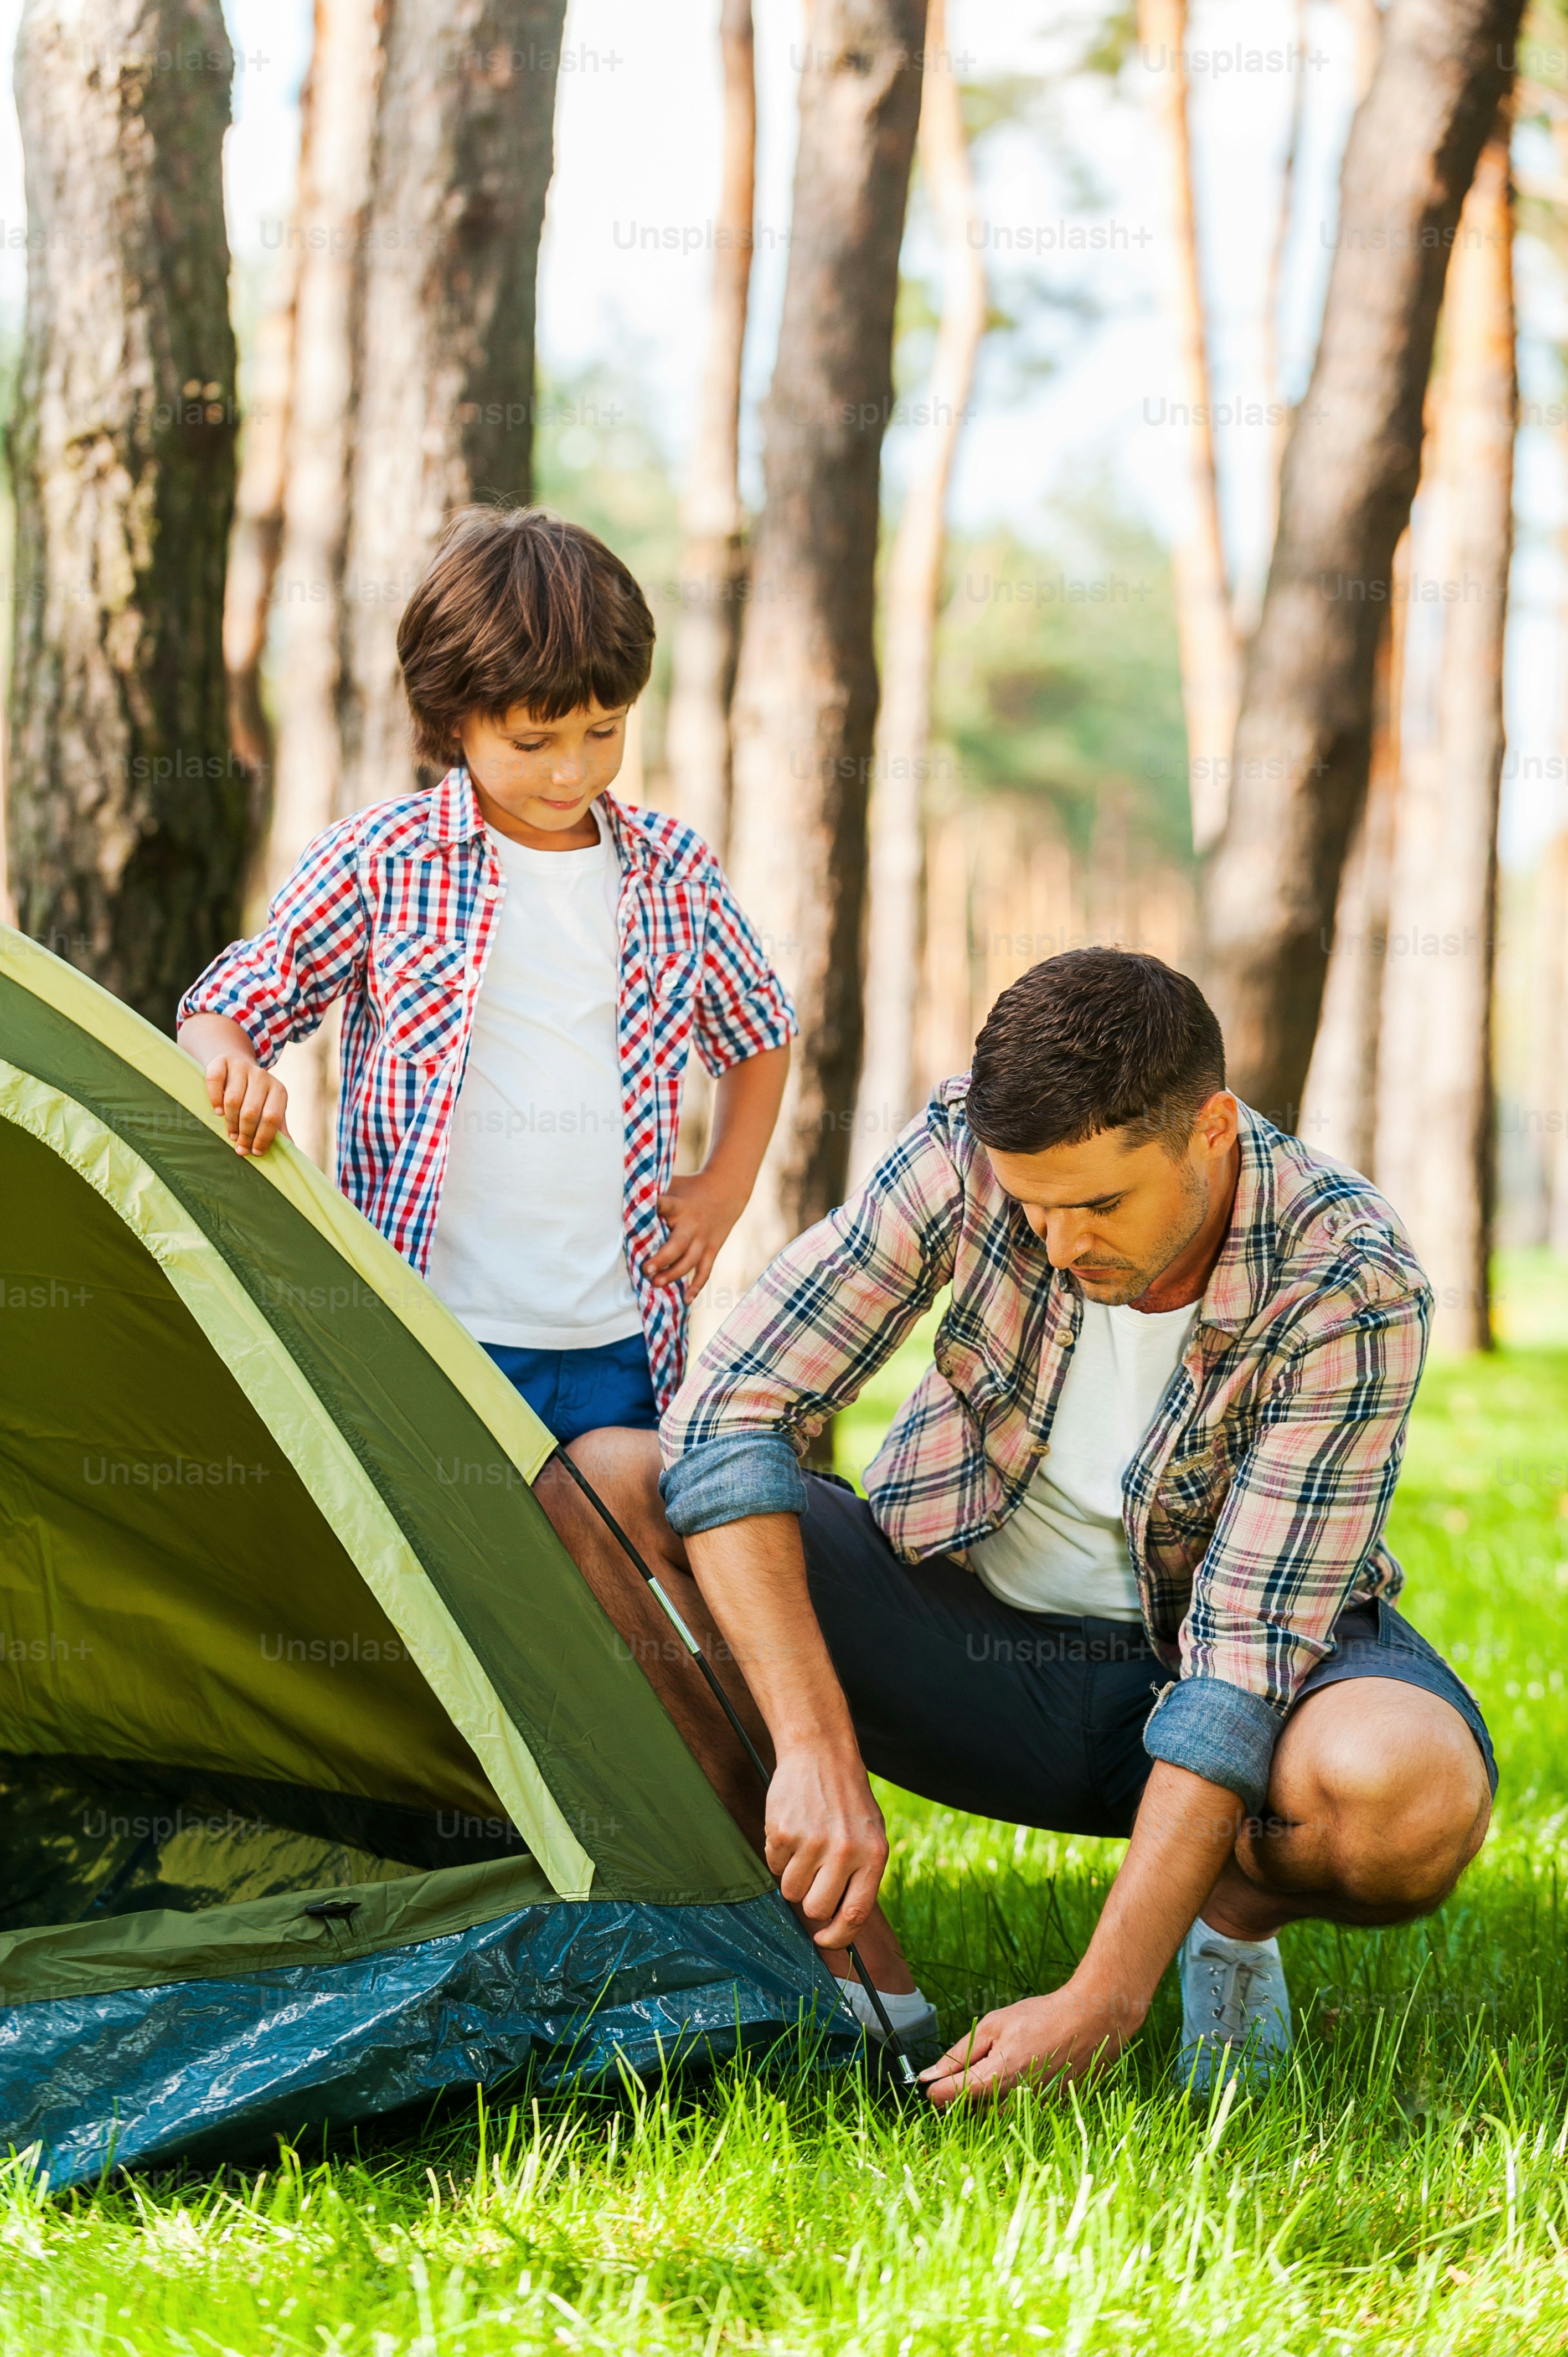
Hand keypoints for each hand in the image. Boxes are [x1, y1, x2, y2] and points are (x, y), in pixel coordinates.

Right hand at [204, 1052, 289, 1155]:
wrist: (238, 1068)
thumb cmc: (256, 1097)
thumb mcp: (271, 1109)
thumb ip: (279, 1129)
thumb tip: (290, 1153)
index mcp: (278, 1090)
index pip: (272, 1117)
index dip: (263, 1137)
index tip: (255, 1152)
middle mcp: (262, 1076)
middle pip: (251, 1111)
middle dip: (245, 1134)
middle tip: (240, 1148)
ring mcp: (242, 1067)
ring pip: (233, 1099)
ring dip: (230, 1121)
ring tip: (231, 1134)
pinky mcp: (222, 1062)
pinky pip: (215, 1081)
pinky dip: (214, 1098)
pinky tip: (217, 1111)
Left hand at [651, 1170, 744, 1295]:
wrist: (726, 1191)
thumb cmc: (689, 1189)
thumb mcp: (673, 1184)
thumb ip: (653, 1190)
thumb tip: (622, 1192)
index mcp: (678, 1205)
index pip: (664, 1205)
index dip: (654, 1208)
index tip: (640, 1213)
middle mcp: (692, 1223)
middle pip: (678, 1244)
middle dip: (662, 1258)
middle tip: (646, 1269)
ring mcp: (703, 1238)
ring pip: (690, 1261)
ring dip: (674, 1274)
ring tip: (656, 1283)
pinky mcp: (712, 1249)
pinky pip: (705, 1270)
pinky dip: (697, 1286)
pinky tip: (686, 1299)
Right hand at [765, 1743, 887, 1950]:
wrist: (821, 1754)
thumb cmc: (847, 1802)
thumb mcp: (870, 1835)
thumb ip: (861, 1877)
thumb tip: (840, 1924)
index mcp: (873, 1855)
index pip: (855, 1915)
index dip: (837, 1938)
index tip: (824, 1941)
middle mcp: (845, 1852)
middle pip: (817, 1909)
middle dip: (810, 1901)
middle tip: (812, 1877)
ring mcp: (813, 1842)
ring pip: (791, 1891)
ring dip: (793, 1877)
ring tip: (804, 1846)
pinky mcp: (783, 1832)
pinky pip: (774, 1866)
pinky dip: (779, 1854)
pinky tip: (792, 1829)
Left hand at [920, 1978, 1145, 2109]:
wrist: (1092, 2022)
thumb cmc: (1042, 2017)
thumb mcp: (993, 2024)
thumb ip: (959, 2053)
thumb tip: (928, 2076)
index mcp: (996, 2076)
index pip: (948, 2097)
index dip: (935, 2088)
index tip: (933, 2079)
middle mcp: (1014, 2101)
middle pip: (968, 2111)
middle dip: (961, 2092)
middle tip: (972, 2066)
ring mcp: (1033, 2111)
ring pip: (991, 2116)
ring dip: (985, 2098)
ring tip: (1000, 2066)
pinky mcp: (1047, 2113)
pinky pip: (1016, 2114)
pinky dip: (1009, 2098)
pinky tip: (1021, 2073)